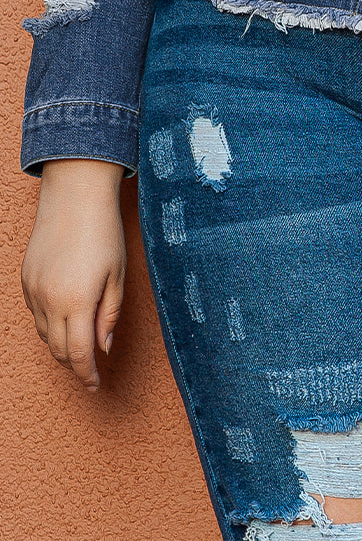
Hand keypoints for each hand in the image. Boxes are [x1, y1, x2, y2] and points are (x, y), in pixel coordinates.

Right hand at [21, 159, 126, 392]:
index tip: (96, 385)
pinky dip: (50, 322)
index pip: (79, 354)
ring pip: (45, 333)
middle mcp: (49, 300)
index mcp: (76, 302)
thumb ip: (110, 314)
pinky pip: (36, 312)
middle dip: (75, 363)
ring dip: (62, 343)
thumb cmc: (104, 231)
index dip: (87, 375)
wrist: (75, 195)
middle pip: (59, 349)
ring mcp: (33, 289)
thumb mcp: (117, 275)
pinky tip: (65, 314)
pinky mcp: (25, 278)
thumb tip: (104, 347)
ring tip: (81, 341)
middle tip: (91, 367)